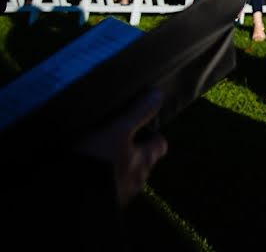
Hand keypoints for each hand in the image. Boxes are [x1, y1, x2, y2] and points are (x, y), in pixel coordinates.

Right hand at [76, 89, 167, 207]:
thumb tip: (158, 94)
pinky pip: (108, 188)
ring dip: (119, 168)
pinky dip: (103, 180)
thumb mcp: (118, 131)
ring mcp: (121, 194)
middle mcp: (138, 179)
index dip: (155, 136)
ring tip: (101, 156)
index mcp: (145, 160)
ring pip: (127, 177)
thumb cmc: (99, 161)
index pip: (160, 145)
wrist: (72, 202)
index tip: (147, 127)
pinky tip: (89, 175)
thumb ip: (138, 113)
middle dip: (137, 153)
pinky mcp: (102, 204)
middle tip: (121, 140)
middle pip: (144, 162)